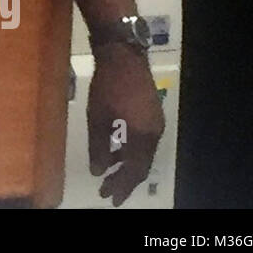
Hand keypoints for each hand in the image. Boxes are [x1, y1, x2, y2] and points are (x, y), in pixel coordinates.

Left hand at [87, 44, 164, 205]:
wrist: (123, 55)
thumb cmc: (108, 87)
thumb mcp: (97, 118)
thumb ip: (99, 147)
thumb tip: (99, 171)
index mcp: (144, 137)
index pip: (135, 171)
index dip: (122, 186)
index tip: (109, 197)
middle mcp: (155, 133)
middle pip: (141, 164)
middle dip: (124, 179)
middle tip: (107, 190)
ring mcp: (155, 121)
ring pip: (142, 151)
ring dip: (126, 163)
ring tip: (108, 172)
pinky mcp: (151, 111)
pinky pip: (142, 139)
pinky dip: (129, 148)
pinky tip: (115, 148)